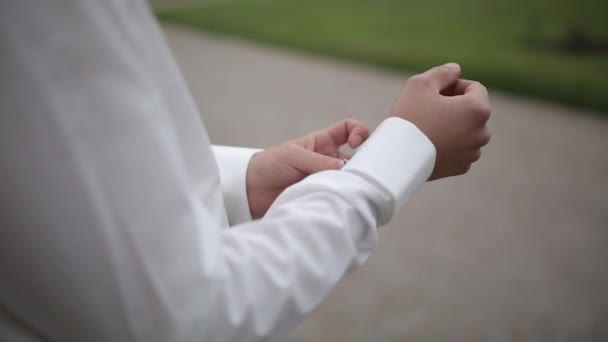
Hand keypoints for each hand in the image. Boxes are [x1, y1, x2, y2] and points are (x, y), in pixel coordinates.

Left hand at [246, 119, 369, 218]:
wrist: (249, 190)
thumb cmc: (268, 165)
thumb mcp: (293, 155)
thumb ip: (319, 161)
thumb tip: (344, 169)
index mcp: (321, 143)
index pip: (348, 130)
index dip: (358, 132)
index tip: (357, 143)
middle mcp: (327, 160)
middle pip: (355, 157)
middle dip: (361, 161)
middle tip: (358, 170)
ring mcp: (325, 179)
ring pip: (348, 179)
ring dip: (350, 182)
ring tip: (346, 187)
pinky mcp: (321, 196)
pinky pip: (337, 196)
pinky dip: (341, 197)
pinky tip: (339, 199)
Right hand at [391, 63, 490, 179]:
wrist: (397, 158)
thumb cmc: (409, 118)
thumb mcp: (421, 84)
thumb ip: (442, 72)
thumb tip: (455, 70)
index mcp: (478, 109)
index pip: (474, 88)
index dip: (453, 86)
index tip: (433, 94)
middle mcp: (482, 133)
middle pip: (471, 111)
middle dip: (453, 107)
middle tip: (426, 111)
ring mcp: (472, 153)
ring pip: (465, 131)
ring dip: (451, 126)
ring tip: (426, 129)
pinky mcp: (461, 168)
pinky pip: (458, 150)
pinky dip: (448, 145)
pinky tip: (428, 144)